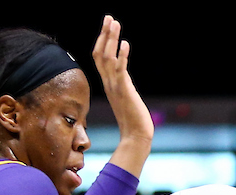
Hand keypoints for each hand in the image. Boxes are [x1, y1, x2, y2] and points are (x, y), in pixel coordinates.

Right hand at [92, 16, 153, 169]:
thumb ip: (122, 85)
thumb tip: (123, 78)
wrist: (136, 137)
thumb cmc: (133, 120)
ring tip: (115, 23)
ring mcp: (115, 87)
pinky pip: (120, 71)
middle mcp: (109, 83)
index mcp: (108, 83)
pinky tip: (125, 44)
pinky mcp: (124, 91)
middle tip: (109, 18)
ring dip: (111, 40)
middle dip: (105, 34)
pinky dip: (122, 57)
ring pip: (108, 58)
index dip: (102, 40)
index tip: (107, 25)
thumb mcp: (125, 97)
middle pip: (100, 54)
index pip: (99, 57)